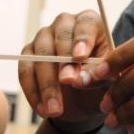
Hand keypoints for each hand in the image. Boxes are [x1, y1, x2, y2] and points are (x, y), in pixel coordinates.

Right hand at [18, 10, 108, 126]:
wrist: (84, 99)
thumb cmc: (101, 82)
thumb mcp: (108, 80)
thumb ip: (99, 76)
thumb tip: (79, 79)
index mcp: (90, 23)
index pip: (85, 25)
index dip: (82, 40)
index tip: (80, 57)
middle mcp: (64, 24)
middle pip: (60, 37)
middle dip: (63, 62)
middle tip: (68, 83)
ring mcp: (43, 37)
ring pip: (40, 56)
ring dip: (47, 84)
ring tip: (55, 110)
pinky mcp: (28, 54)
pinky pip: (25, 71)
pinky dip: (33, 92)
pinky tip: (42, 110)